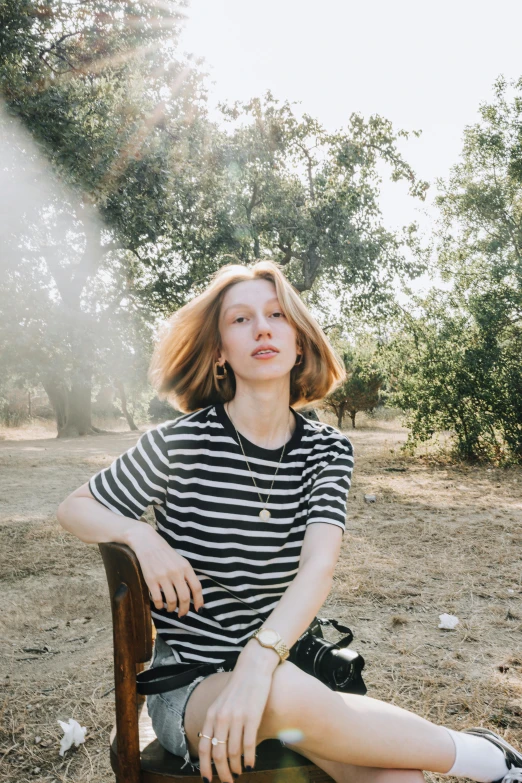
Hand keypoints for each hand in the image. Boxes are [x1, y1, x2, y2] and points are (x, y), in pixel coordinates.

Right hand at [127, 524, 203, 615]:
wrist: (147, 543)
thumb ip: (187, 575)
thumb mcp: (180, 561)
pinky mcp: (150, 579)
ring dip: (171, 608)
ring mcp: (163, 576)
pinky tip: (160, 605)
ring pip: (171, 600)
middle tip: (182, 614)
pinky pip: (157, 599)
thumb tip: (193, 594)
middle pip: (184, 597)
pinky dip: (160, 606)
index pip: (196, 587)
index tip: (198, 609)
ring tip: (170, 609)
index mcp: (185, 567)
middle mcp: (176, 572)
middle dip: (184, 609)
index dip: (199, 601)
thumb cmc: (166, 554)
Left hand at [198, 649, 277, 782]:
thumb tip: (210, 744)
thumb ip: (214, 721)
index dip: (204, 767)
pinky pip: (249, 744)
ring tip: (238, 774)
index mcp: (211, 714)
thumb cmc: (238, 687)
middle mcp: (221, 717)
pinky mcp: (252, 717)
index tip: (207, 780)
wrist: (253, 668)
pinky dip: (249, 758)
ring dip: (236, 768)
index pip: (203, 746)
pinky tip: (250, 765)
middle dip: (222, 773)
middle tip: (227, 782)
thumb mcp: (220, 702)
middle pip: (218, 754)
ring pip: (233, 752)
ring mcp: (237, 717)